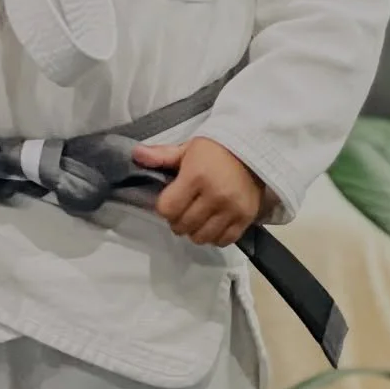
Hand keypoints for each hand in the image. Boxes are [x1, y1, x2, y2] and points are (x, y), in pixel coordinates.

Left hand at [133, 136, 267, 247]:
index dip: (165, 208)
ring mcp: (232, 209)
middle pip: (183, 226)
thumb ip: (161, 156)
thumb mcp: (187, 148)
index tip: (171, 201)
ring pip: (202, 237)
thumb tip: (135, 155)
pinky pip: (224, 240)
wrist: (254, 148)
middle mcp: (214, 196)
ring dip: (195, 231)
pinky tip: (213, 225)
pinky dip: (215, 237)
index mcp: (196, 177)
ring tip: (198, 219)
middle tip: (184, 210)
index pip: (167, 209)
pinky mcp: (246, 218)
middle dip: (178, 221)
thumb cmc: (216, 148)